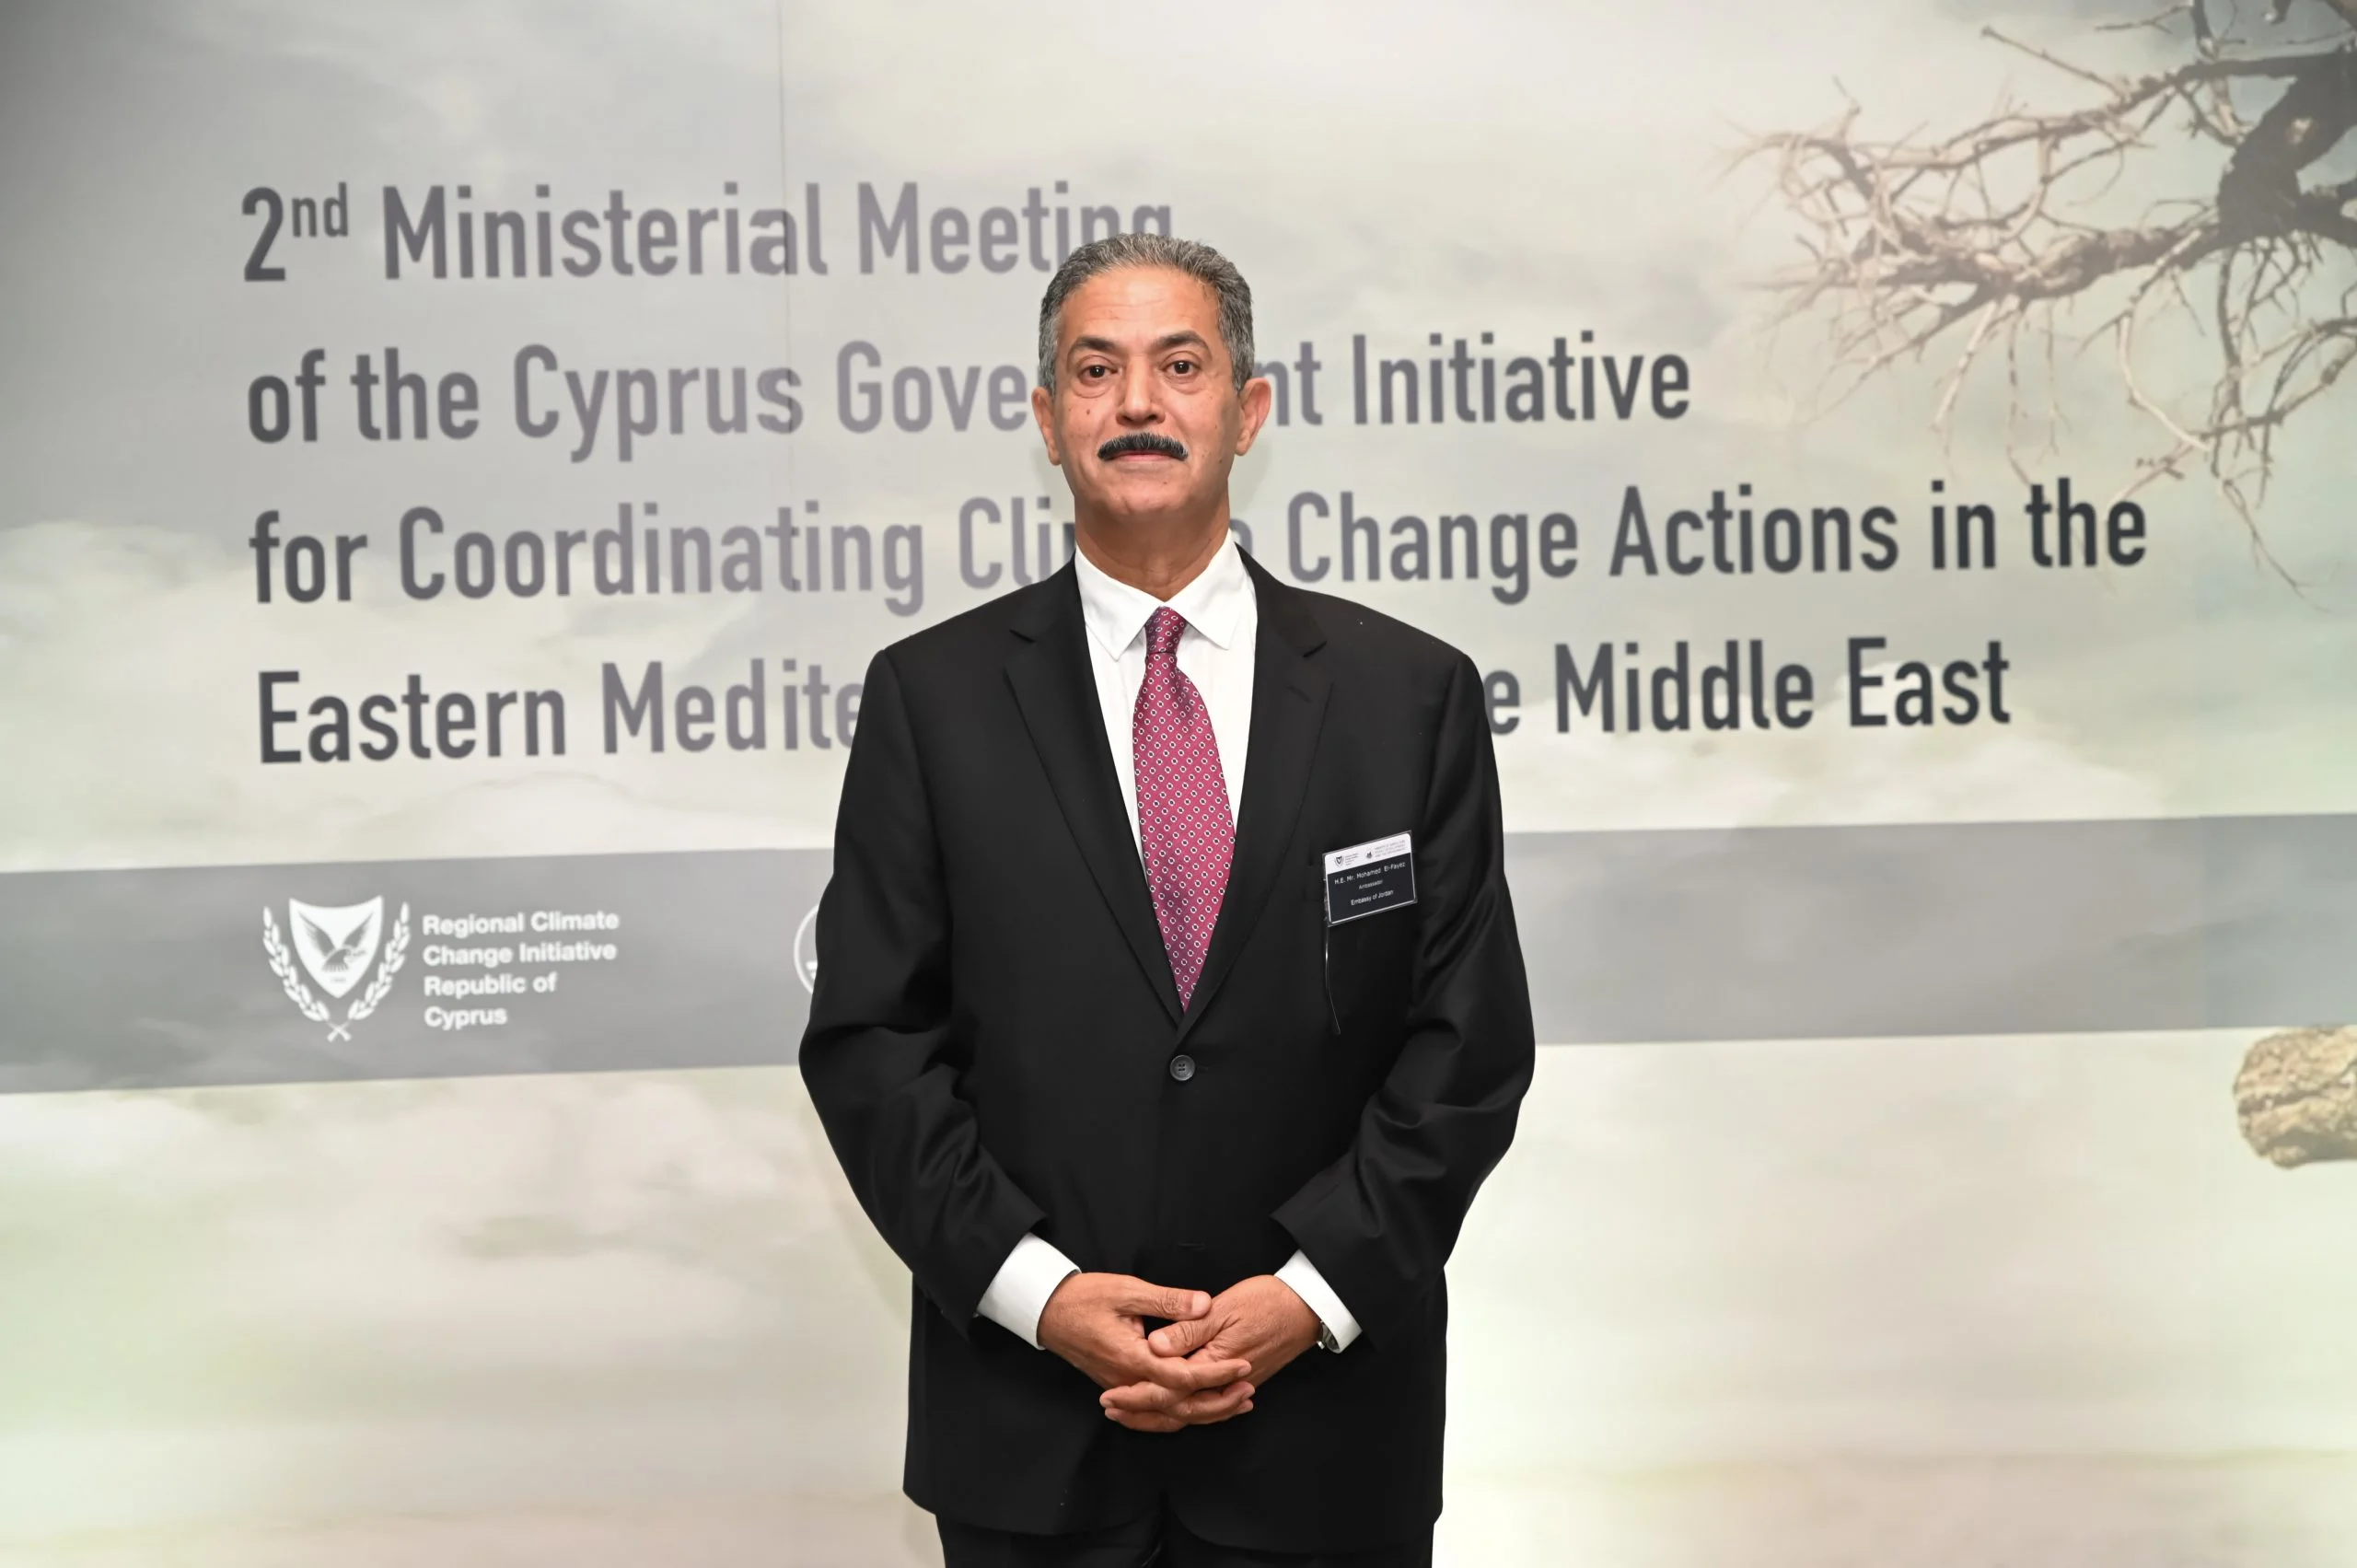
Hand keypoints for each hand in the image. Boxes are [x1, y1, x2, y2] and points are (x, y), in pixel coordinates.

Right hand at [1036, 1272, 1256, 1434]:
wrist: (1048, 1312)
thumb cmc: (1085, 1297)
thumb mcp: (1127, 1290)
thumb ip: (1168, 1301)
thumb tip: (1205, 1304)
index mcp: (1132, 1357)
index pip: (1182, 1375)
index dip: (1216, 1373)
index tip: (1243, 1365)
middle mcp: (1128, 1381)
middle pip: (1179, 1406)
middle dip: (1218, 1401)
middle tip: (1249, 1390)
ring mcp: (1123, 1389)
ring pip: (1168, 1415)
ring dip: (1203, 1412)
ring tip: (1235, 1403)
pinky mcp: (1120, 1389)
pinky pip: (1153, 1414)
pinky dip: (1178, 1416)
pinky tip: (1198, 1411)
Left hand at [1098, 1274, 1319, 1427]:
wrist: (1307, 1308)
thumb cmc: (1267, 1302)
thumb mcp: (1223, 1308)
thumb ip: (1187, 1329)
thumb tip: (1155, 1347)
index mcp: (1214, 1364)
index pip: (1168, 1390)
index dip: (1137, 1395)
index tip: (1110, 1396)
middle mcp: (1223, 1383)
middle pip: (1177, 1409)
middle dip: (1142, 1412)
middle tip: (1111, 1409)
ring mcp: (1234, 1387)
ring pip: (1192, 1412)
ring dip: (1160, 1414)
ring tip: (1131, 1412)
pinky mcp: (1240, 1384)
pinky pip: (1206, 1406)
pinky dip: (1185, 1410)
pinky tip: (1171, 1407)